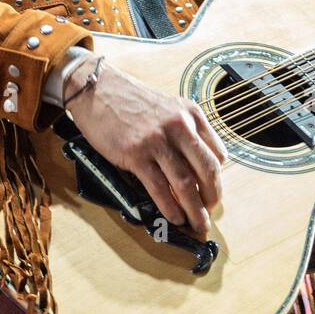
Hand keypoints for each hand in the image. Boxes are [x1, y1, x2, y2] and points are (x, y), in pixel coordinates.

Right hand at [65, 60, 226, 235]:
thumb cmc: (130, 100)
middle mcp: (179, 126)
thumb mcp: (168, 106)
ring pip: (185, 183)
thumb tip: (195, 164)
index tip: (213, 192)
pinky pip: (158, 187)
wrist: (97, 89)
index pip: (217, 153)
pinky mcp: (136, 154)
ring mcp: (157, 140)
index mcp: (191, 113)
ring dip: (194, 210)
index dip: (217, 178)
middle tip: (209, 213)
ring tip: (198, 224)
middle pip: (207, 170)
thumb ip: (184, 130)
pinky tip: (175, 217)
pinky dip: (169, 207)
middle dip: (212, 197)